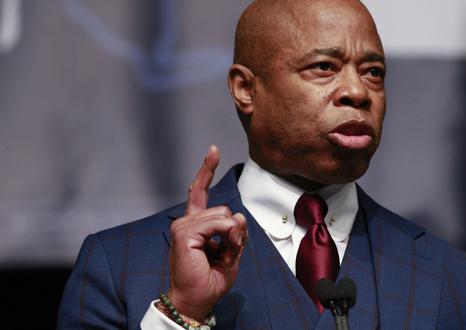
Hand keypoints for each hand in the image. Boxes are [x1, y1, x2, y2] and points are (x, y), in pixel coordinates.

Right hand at [168, 145, 247, 320]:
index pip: (200, 191)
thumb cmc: (210, 279)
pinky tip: (221, 250)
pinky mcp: (184, 233)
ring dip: (232, 236)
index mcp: (196, 224)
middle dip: (235, 231)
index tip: (213, 150)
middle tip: (228, 252)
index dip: (207, 170)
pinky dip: (228, 237)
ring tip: (223, 255)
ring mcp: (183, 226)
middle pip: (224, 208)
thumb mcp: (232, 251)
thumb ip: (235, 231)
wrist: (198, 299)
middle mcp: (187, 221)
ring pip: (223, 215)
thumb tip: (237, 215)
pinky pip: (219, 223)